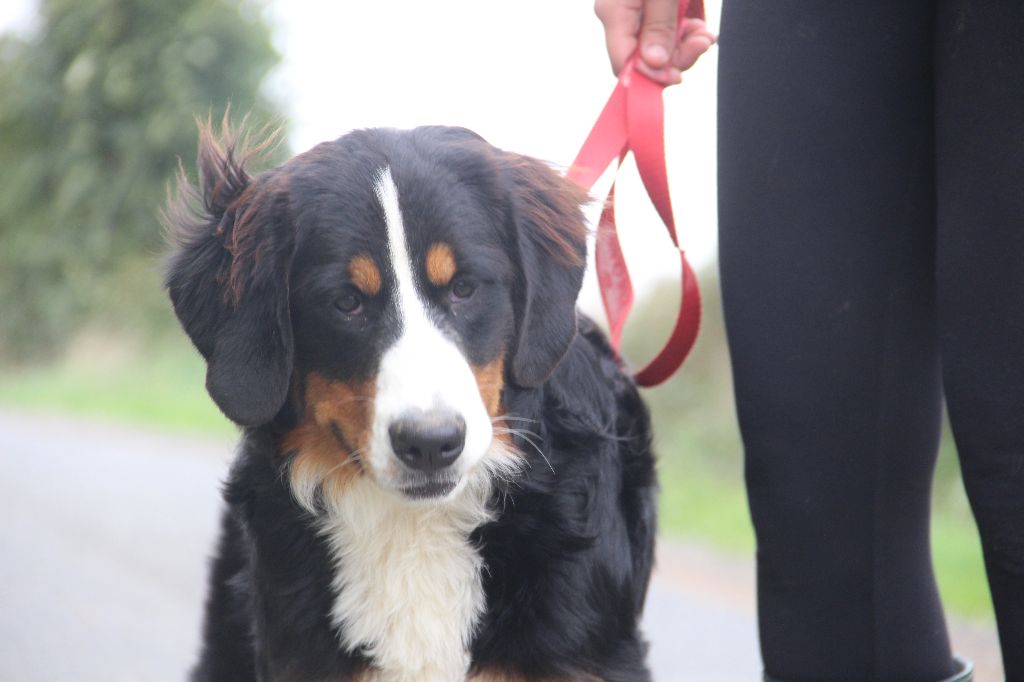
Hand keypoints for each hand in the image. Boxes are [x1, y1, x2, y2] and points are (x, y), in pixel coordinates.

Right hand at [595, 0, 715, 84]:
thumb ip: (659, 26)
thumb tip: (655, 64)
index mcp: (614, 12)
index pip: (623, 64)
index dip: (650, 77)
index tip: (677, 76)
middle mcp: (618, 17)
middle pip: (642, 60)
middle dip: (676, 58)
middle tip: (702, 44)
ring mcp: (631, 14)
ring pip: (656, 49)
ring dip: (685, 47)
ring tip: (704, 35)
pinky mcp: (646, 10)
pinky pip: (662, 34)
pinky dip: (683, 35)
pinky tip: (698, 29)